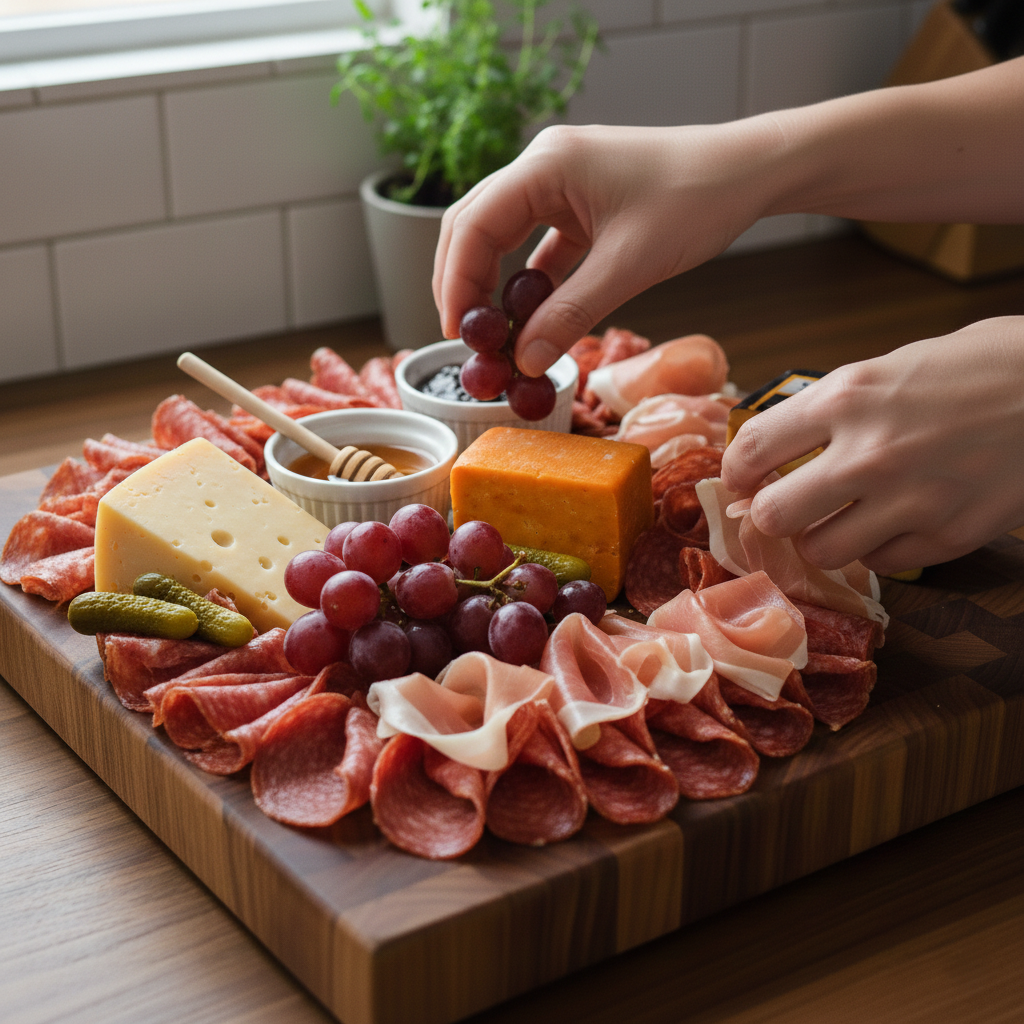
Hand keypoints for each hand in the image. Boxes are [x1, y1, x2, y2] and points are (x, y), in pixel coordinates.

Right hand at [433, 121, 779, 374]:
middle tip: (466, 340)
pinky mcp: (579, 203)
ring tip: (492, 336)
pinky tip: (529, 319)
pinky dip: (529, 283)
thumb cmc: (696, 201)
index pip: (473, 225)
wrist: (749, 173)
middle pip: (474, 227)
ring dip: (494, 286)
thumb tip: (524, 361)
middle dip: (463, 284)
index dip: (455, 282)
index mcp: (545, 164)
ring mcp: (560, 183)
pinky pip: (537, 246)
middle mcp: (543, 166)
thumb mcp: (628, 267)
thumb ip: (570, 315)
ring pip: (502, 238)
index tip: (457, 334)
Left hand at [720, 317, 1023, 574]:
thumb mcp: (888, 368)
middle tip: (785, 507)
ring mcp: (909, 501)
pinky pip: (879, 563)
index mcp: (847, 398)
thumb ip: (832, 411)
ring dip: (822, 537)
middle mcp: (869, 454)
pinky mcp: (947, 537)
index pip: (752, 450)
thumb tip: (780, 449)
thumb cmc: (976, 367)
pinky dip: (877, 549)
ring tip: (841, 518)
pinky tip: (894, 522)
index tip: (740, 481)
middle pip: (774, 515)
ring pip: (821, 551)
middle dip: (771, 514)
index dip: (735, 472)